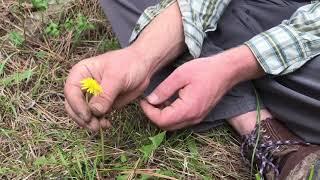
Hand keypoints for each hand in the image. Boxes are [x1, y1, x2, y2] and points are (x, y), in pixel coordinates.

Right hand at [64, 48, 150, 130]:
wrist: (142, 66)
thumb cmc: (128, 64)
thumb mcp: (117, 77)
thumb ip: (105, 94)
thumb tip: (94, 111)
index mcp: (81, 72)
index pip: (71, 91)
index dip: (76, 105)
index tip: (87, 116)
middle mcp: (83, 85)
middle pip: (73, 105)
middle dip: (82, 117)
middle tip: (94, 126)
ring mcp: (92, 96)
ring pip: (82, 114)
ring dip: (90, 123)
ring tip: (102, 126)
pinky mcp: (102, 105)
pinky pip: (95, 117)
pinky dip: (98, 122)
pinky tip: (107, 124)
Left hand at [141, 46, 263, 130]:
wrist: (226, 70)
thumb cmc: (204, 70)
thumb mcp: (180, 75)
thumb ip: (164, 89)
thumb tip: (150, 100)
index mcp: (188, 109)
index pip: (162, 120)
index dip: (149, 112)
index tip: (143, 100)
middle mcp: (193, 118)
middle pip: (167, 126)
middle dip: (154, 115)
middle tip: (148, 101)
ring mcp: (197, 118)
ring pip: (174, 125)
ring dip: (162, 115)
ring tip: (157, 100)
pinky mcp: (199, 115)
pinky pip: (181, 120)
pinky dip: (171, 114)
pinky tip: (169, 100)